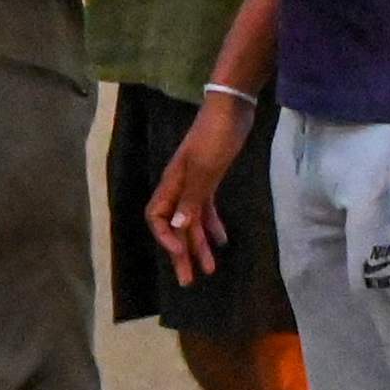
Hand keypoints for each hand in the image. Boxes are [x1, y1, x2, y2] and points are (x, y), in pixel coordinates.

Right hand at [148, 98, 249, 284]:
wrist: (232, 108)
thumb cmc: (216, 135)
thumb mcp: (205, 167)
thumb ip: (192, 196)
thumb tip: (178, 226)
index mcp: (174, 182)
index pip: (158, 217)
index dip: (166, 238)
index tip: (182, 255)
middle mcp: (180, 186)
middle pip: (175, 226)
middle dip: (181, 253)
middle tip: (188, 281)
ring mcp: (195, 183)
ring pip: (192, 221)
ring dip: (198, 244)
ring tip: (209, 269)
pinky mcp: (210, 179)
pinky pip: (206, 209)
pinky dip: (212, 226)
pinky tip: (222, 241)